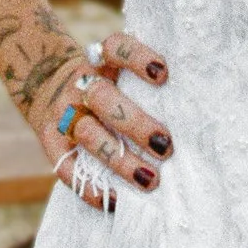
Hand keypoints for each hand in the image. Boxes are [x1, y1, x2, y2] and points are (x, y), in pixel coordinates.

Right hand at [36, 30, 172, 212]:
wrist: (48, 86)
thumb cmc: (108, 84)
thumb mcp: (118, 70)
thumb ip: (147, 82)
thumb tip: (199, 105)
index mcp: (101, 61)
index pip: (115, 48)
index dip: (137, 58)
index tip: (164, 74)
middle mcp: (80, 85)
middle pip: (104, 98)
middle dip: (136, 124)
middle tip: (166, 145)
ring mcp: (63, 114)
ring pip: (87, 134)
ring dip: (120, 159)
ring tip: (150, 180)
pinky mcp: (51, 143)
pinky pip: (67, 168)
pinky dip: (93, 187)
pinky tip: (119, 199)